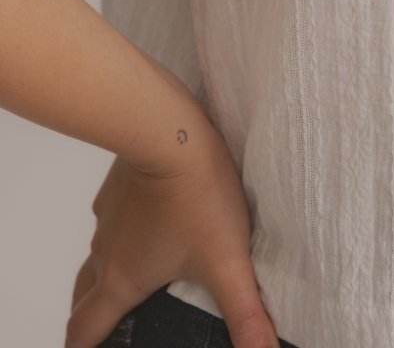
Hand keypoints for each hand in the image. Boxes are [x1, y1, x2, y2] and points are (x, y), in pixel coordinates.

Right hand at [65, 85, 278, 347]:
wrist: (171, 129)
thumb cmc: (196, 195)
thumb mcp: (226, 260)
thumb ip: (246, 312)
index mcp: (122, 280)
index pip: (85, 331)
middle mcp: (106, 250)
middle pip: (84, 295)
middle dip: (93, 315)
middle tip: (116, 323)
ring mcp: (109, 214)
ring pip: (100, 252)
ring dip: (112, 269)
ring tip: (142, 273)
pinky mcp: (119, 183)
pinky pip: (115, 215)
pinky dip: (126, 228)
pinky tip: (156, 218)